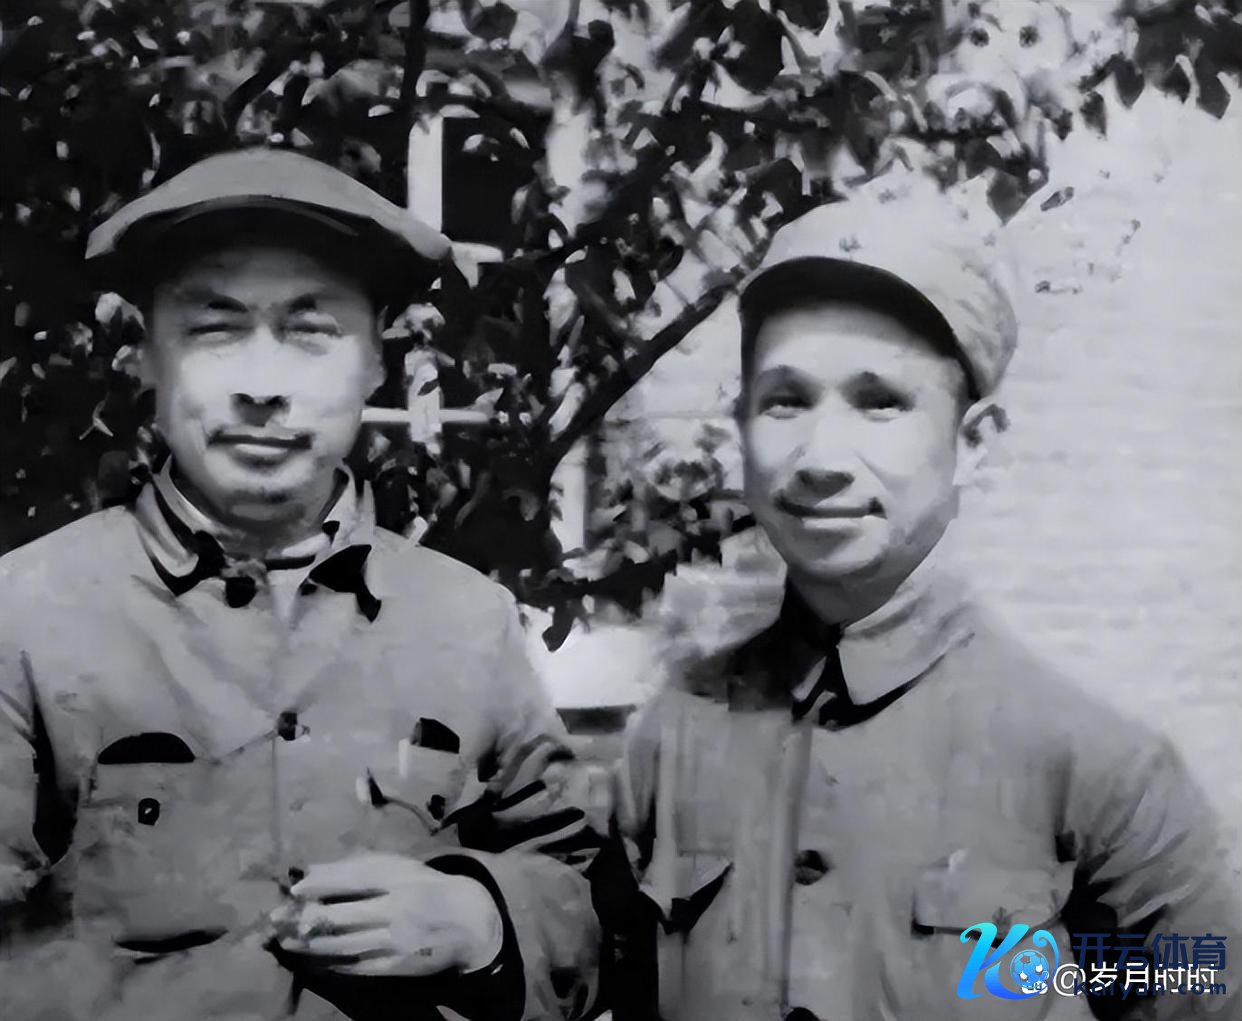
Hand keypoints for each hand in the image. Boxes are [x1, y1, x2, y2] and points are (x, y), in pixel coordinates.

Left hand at [272, 853, 503, 976]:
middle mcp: (398, 908)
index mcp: (399, 877)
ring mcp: (397, 940)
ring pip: (345, 945)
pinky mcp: (397, 966)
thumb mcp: (397, 867)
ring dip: (311, 946)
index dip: (323, 883)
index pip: (356, 878)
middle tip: (277, 921)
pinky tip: (312, 960)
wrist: (467, 920)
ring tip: (286, 942)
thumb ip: (356, 867)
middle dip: (307, 920)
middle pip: (345, 915)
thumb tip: (310, 870)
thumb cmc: (423, 886)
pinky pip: (356, 966)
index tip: (294, 889)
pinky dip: (331, 963)